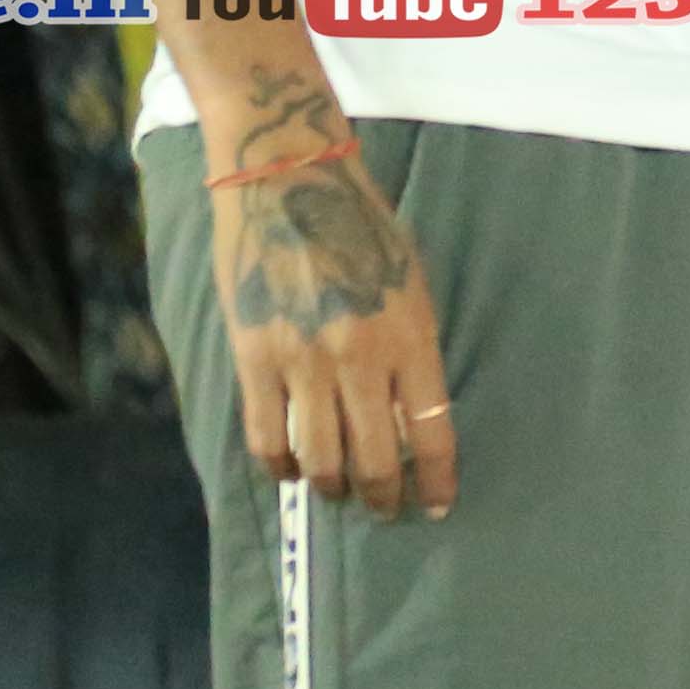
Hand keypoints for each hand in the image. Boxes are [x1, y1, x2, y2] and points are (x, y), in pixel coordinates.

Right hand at [211, 137, 456, 519]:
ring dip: (331, 488)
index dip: (435, 479)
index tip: (436, 505)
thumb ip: (412, 348)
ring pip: (320, 458)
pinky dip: (281, 465)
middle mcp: (359, 356)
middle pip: (376, 459)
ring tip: (337, 493)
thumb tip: (411, 414)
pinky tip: (291, 470)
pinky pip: (266, 436)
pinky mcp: (254, 356)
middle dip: (383, 497)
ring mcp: (302, 359)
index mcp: (411, 335)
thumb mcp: (412, 282)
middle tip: (384, 509)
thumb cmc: (361, 226)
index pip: (432, 432)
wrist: (289, 179)